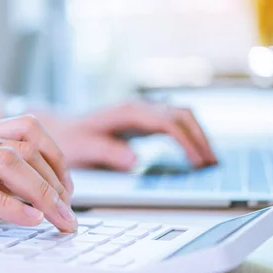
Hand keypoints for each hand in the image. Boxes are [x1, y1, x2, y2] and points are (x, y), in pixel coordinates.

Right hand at [0, 115, 75, 257]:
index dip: (54, 155)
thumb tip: (26, 190)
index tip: (65, 185)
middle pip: (24, 143)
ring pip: (8, 163)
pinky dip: (13, 208)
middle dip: (57, 176)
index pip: (24, 127)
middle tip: (69, 207)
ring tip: (59, 217)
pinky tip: (30, 222)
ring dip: (43, 192)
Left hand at [36, 102, 216, 170]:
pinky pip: (174, 124)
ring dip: (199, 135)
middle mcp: (139, 108)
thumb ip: (107, 152)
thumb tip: (135, 160)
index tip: (199, 163)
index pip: (168, 124)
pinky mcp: (142, 122)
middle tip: (214, 164)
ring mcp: (142, 113)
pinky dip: (189, 136)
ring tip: (211, 161)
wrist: (58, 128)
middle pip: (182, 115)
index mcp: (128, 113)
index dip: (188, 142)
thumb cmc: (69, 138)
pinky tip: (194, 154)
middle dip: (201, 138)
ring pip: (182, 116)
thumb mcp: (83, 147)